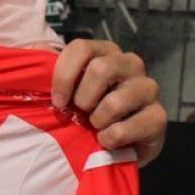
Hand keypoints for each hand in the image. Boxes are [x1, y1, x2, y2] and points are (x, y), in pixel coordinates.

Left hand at [51, 39, 165, 166]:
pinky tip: (109, 140)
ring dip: (97, 121)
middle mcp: (130, 64)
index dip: (64, 75)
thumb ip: (49, 69)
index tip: (57, 101)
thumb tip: (35, 51)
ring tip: (97, 127)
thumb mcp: (66, 90)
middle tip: (81, 113)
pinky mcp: (159, 117)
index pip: (81, 48)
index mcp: (105, 52)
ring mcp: (148, 88)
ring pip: (115, 101)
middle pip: (100, 69)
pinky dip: (110, 139)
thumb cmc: (86, 112)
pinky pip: (125, 128)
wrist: (114, 146)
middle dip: (83, 99)